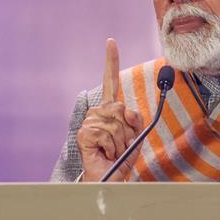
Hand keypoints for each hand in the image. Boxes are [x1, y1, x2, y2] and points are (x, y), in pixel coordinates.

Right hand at [77, 38, 143, 181]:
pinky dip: (111, 147)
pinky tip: (105, 152)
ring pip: (115, 123)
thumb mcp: (136, 137)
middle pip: (121, 108)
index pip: (111, 82)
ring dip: (120, 142)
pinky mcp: (83, 133)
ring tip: (114, 151)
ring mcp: (89, 122)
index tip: (111, 42)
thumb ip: (136, 120)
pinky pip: (106, 134)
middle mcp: (98, 113)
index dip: (111, 61)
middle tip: (122, 145)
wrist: (110, 177)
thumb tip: (128, 109)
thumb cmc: (122, 158)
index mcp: (110, 110)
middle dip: (128, 130)